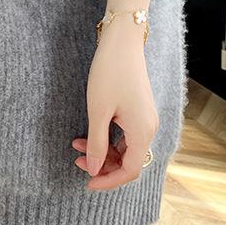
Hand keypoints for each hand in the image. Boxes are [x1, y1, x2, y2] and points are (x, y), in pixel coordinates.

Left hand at [71, 18, 158, 190]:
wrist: (122, 41)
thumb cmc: (110, 73)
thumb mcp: (98, 111)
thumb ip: (96, 143)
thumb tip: (93, 170)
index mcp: (143, 131)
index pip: (130, 170)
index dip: (108, 181)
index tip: (87, 183)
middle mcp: (149, 127)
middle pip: (129, 161)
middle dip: (103, 165)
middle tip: (77, 160)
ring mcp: (145, 118)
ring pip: (126, 148)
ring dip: (103, 150)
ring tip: (76, 145)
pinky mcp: (139, 109)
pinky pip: (126, 134)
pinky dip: (108, 138)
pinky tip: (88, 133)